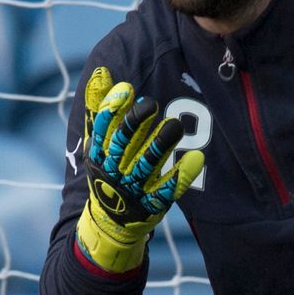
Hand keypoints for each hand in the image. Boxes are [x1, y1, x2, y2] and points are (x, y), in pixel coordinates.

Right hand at [75, 67, 203, 272]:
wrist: (110, 222)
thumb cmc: (107, 171)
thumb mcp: (97, 143)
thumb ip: (99, 108)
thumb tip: (102, 72)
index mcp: (98, 153)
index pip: (101, 128)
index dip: (112, 109)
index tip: (126, 89)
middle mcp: (113, 170)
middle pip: (122, 144)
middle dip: (135, 123)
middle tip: (151, 103)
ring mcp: (133, 188)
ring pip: (146, 165)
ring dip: (160, 145)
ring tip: (175, 125)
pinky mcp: (152, 204)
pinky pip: (168, 190)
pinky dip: (181, 175)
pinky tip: (196, 158)